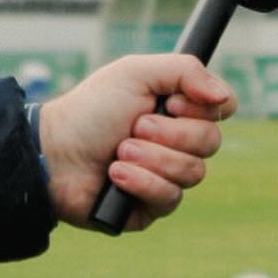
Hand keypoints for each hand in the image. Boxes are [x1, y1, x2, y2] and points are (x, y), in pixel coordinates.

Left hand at [38, 55, 235, 231]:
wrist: (52, 153)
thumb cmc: (91, 109)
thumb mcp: (136, 73)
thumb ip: (186, 70)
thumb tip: (224, 97)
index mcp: (180, 110)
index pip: (223, 109)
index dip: (203, 109)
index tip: (171, 103)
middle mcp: (180, 142)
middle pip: (211, 142)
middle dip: (169, 134)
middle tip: (134, 127)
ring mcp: (168, 175)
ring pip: (193, 173)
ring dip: (151, 158)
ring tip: (119, 152)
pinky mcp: (152, 206)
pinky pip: (170, 198)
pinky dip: (141, 182)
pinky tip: (115, 176)